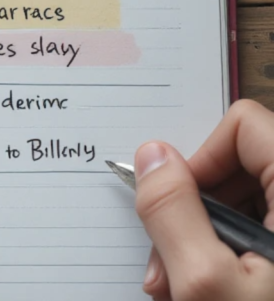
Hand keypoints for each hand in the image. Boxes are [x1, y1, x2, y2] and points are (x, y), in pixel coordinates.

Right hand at [135, 99, 273, 299]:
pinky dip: (224, 262)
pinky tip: (207, 295)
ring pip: (245, 207)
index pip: (246, 127)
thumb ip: (172, 211)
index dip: (200, 159)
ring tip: (181, 291)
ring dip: (200, 244)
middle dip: (192, 212)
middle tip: (167, 264)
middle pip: (241, 168)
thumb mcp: (206, 284)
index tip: (175, 206)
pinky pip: (258, 238)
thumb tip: (151, 156)